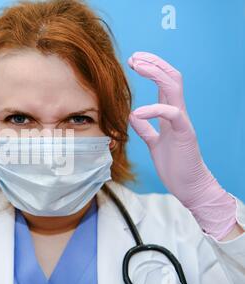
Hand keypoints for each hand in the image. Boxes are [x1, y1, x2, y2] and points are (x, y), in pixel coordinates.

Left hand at [128, 52, 237, 239]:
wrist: (190, 186)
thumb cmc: (175, 165)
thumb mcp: (154, 143)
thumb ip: (146, 129)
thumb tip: (134, 115)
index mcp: (171, 114)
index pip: (165, 83)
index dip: (152, 69)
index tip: (135, 61)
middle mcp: (178, 114)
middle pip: (171, 78)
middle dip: (154, 63)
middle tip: (135, 56)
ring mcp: (182, 122)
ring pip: (173, 88)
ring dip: (156, 73)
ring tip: (138, 65)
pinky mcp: (184, 135)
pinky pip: (172, 115)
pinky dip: (153, 110)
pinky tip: (137, 113)